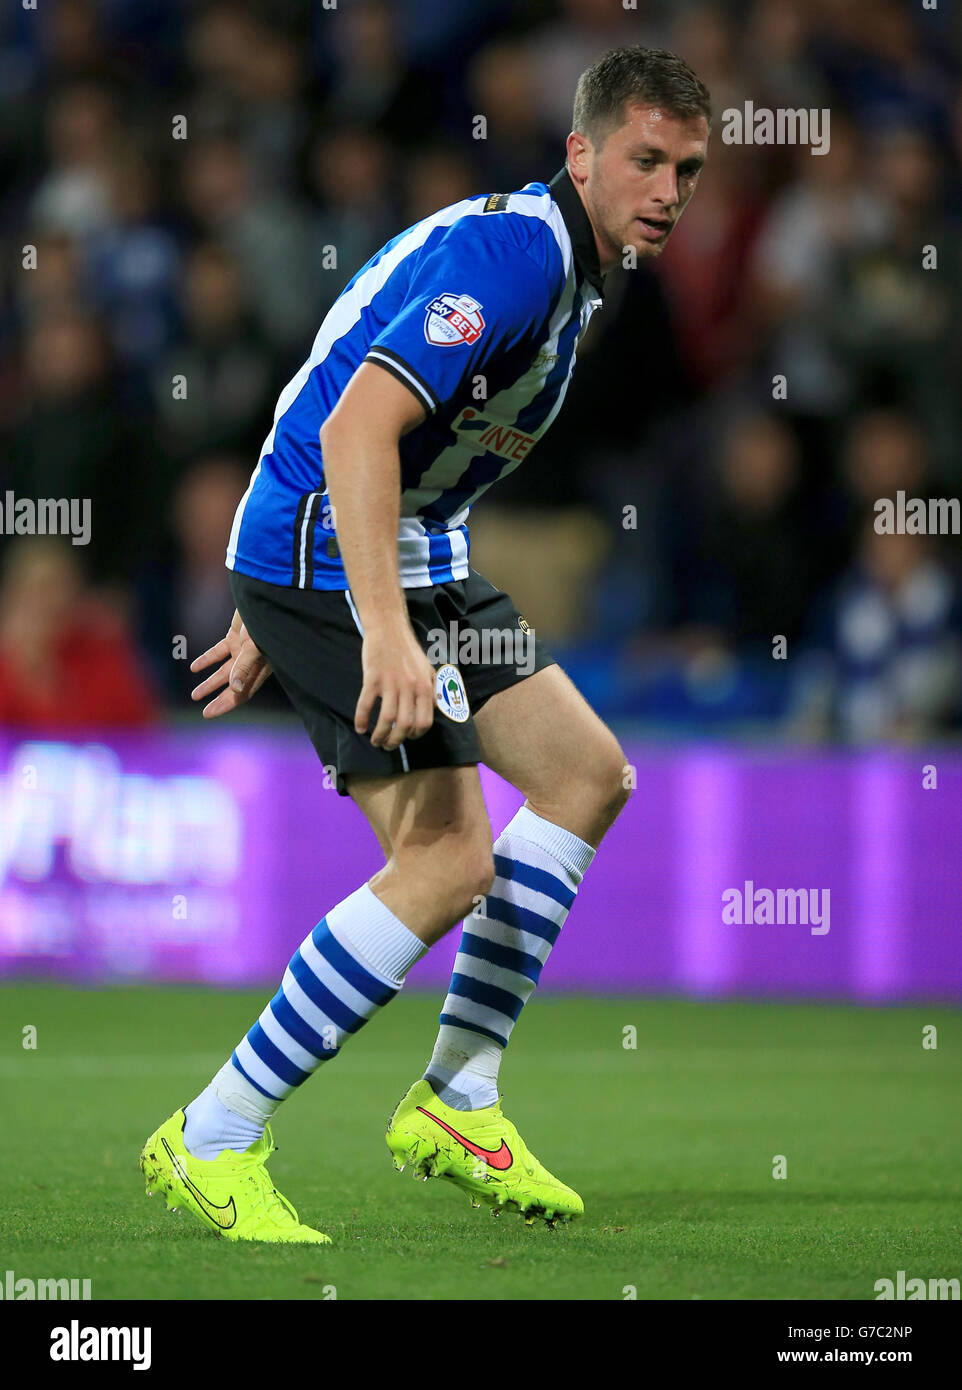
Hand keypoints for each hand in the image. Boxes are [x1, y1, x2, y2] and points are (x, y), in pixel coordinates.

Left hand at [190, 609, 272, 717]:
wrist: (263, 597)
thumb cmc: (264, 622)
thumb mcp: (253, 645)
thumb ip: (244, 666)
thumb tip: (236, 689)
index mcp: (260, 668)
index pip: (242, 692)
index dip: (226, 704)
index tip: (209, 713)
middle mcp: (251, 662)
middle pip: (233, 686)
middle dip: (218, 699)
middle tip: (204, 711)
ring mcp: (242, 649)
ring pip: (223, 671)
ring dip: (210, 683)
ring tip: (196, 695)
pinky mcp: (235, 636)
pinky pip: (219, 651)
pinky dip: (207, 660)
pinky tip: (195, 668)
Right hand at [355, 622, 435, 749]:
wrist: (389, 629)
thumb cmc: (408, 650)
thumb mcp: (428, 669)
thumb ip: (434, 689)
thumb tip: (437, 708)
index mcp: (425, 687)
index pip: (424, 722)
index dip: (416, 735)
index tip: (407, 737)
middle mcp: (409, 688)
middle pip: (404, 726)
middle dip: (395, 741)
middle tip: (388, 746)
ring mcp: (390, 684)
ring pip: (386, 720)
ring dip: (380, 736)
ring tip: (375, 741)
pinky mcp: (372, 679)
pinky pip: (366, 705)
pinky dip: (361, 720)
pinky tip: (359, 728)